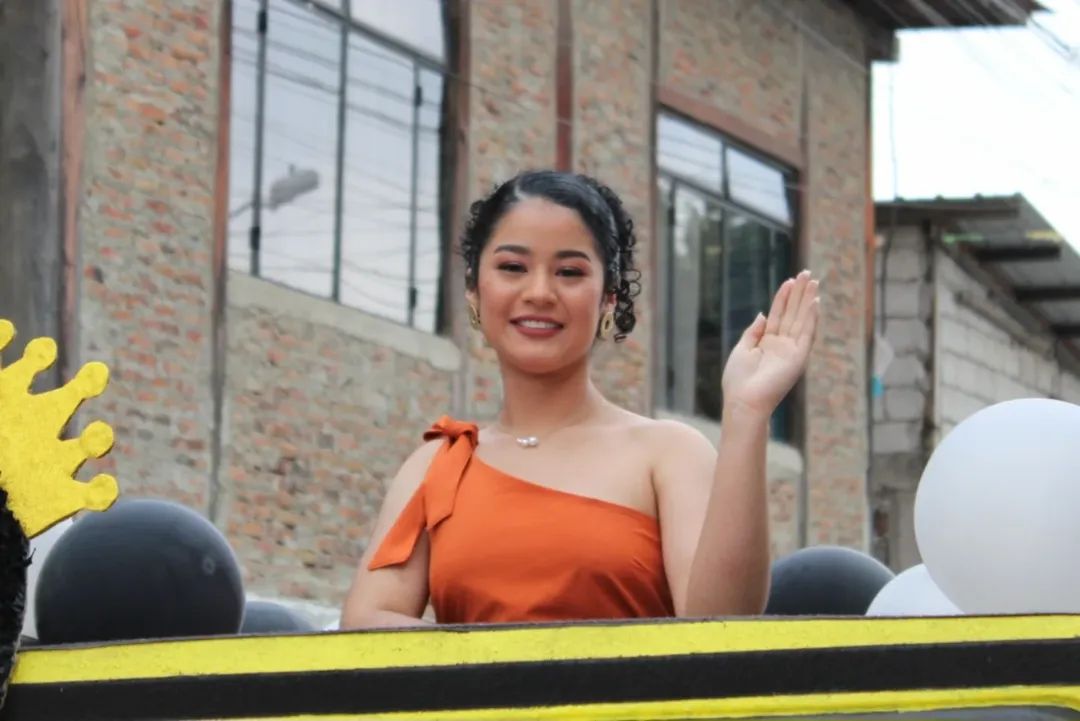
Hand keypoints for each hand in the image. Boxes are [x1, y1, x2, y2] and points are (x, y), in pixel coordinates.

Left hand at [721, 270, 819, 421]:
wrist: (743, 401)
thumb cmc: (738, 380)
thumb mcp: (742, 349)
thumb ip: (754, 332)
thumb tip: (763, 314)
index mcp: (768, 343)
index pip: (779, 315)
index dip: (784, 298)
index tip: (790, 281)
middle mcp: (782, 345)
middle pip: (793, 314)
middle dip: (800, 294)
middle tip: (807, 273)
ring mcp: (792, 351)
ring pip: (802, 320)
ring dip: (808, 300)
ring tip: (813, 281)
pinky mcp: (798, 358)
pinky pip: (807, 334)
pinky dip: (811, 318)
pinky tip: (814, 302)